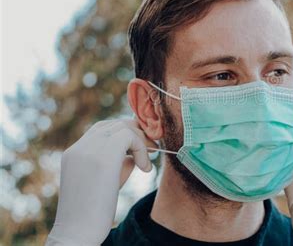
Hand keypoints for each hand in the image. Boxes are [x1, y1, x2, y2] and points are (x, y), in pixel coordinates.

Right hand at [46, 119, 156, 245]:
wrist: (77, 233)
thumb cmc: (92, 213)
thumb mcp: (105, 181)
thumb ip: (117, 163)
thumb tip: (135, 153)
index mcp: (74, 153)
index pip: (102, 129)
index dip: (124, 134)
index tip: (140, 148)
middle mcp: (79, 148)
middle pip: (113, 124)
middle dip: (136, 133)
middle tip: (152, 149)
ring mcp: (89, 150)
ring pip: (122, 127)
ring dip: (141, 141)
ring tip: (148, 161)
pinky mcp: (104, 157)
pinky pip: (129, 137)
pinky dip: (142, 149)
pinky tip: (145, 169)